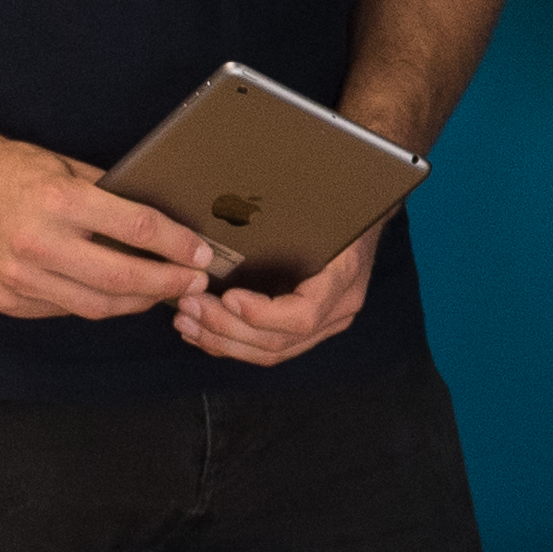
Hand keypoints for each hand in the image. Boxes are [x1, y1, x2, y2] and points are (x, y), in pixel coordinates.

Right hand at [0, 133, 222, 321]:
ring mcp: (18, 278)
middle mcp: (36, 243)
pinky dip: (93, 303)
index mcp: (58, 201)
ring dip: (136, 302)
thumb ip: (109, 195)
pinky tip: (111, 293)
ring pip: (95, 306)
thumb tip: (162, 222)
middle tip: (195, 283)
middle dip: (167, 284)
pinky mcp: (5, 300)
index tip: (202, 254)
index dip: (176, 245)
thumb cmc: (12, 169)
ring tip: (161, 293)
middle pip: (121, 278)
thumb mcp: (66, 166)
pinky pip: (64, 310)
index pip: (135, 228)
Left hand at [176, 219, 380, 365]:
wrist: (365, 212)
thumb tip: (241, 200)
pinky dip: (232, 344)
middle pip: (279, 341)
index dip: (262, 314)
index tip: (228, 297)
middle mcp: (338, 308)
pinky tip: (202, 333)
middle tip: (191, 308)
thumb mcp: (326, 200)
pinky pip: (270, 347)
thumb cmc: (343, 202)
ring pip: (271, 352)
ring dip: (223, 341)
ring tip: (187, 323)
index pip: (303, 315)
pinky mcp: (308, 329)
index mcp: (344, 278)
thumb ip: (294, 209)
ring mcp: (325, 323)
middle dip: (227, 329)